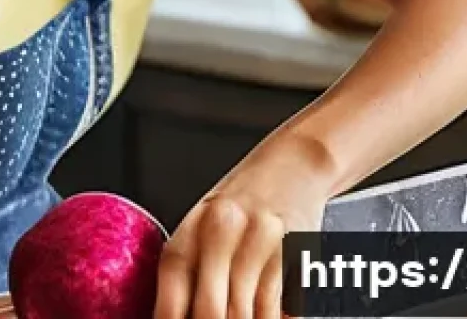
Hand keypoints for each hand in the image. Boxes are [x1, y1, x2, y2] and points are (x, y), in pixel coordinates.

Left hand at [153, 132, 335, 318]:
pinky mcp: (292, 251)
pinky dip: (268, 318)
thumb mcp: (207, 226)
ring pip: (244, 315)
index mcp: (192, 229)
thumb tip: (178, 315)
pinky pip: (275, 308)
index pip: (170, 295)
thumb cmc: (247, 200)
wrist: (295, 163)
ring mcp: (258, 241)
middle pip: (209, 312)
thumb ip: (192, 272)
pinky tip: (263, 311)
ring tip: (242, 314)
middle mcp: (222, 231)